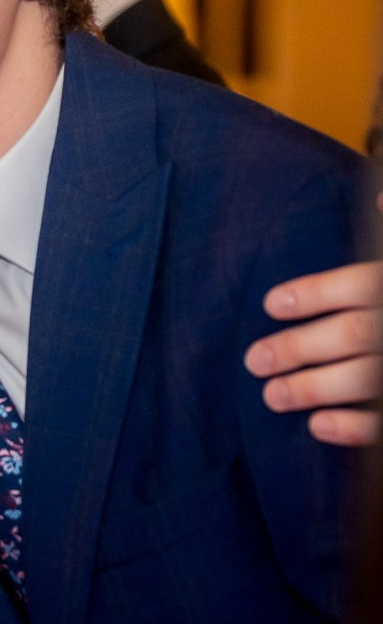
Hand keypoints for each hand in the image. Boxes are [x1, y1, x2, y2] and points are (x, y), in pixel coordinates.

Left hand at [249, 237, 381, 445]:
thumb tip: (380, 195)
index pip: (363, 285)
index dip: (316, 293)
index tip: (271, 304)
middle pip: (357, 334)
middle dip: (300, 348)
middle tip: (253, 361)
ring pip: (369, 378)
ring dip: (317, 390)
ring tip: (272, 396)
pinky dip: (357, 428)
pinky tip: (318, 427)